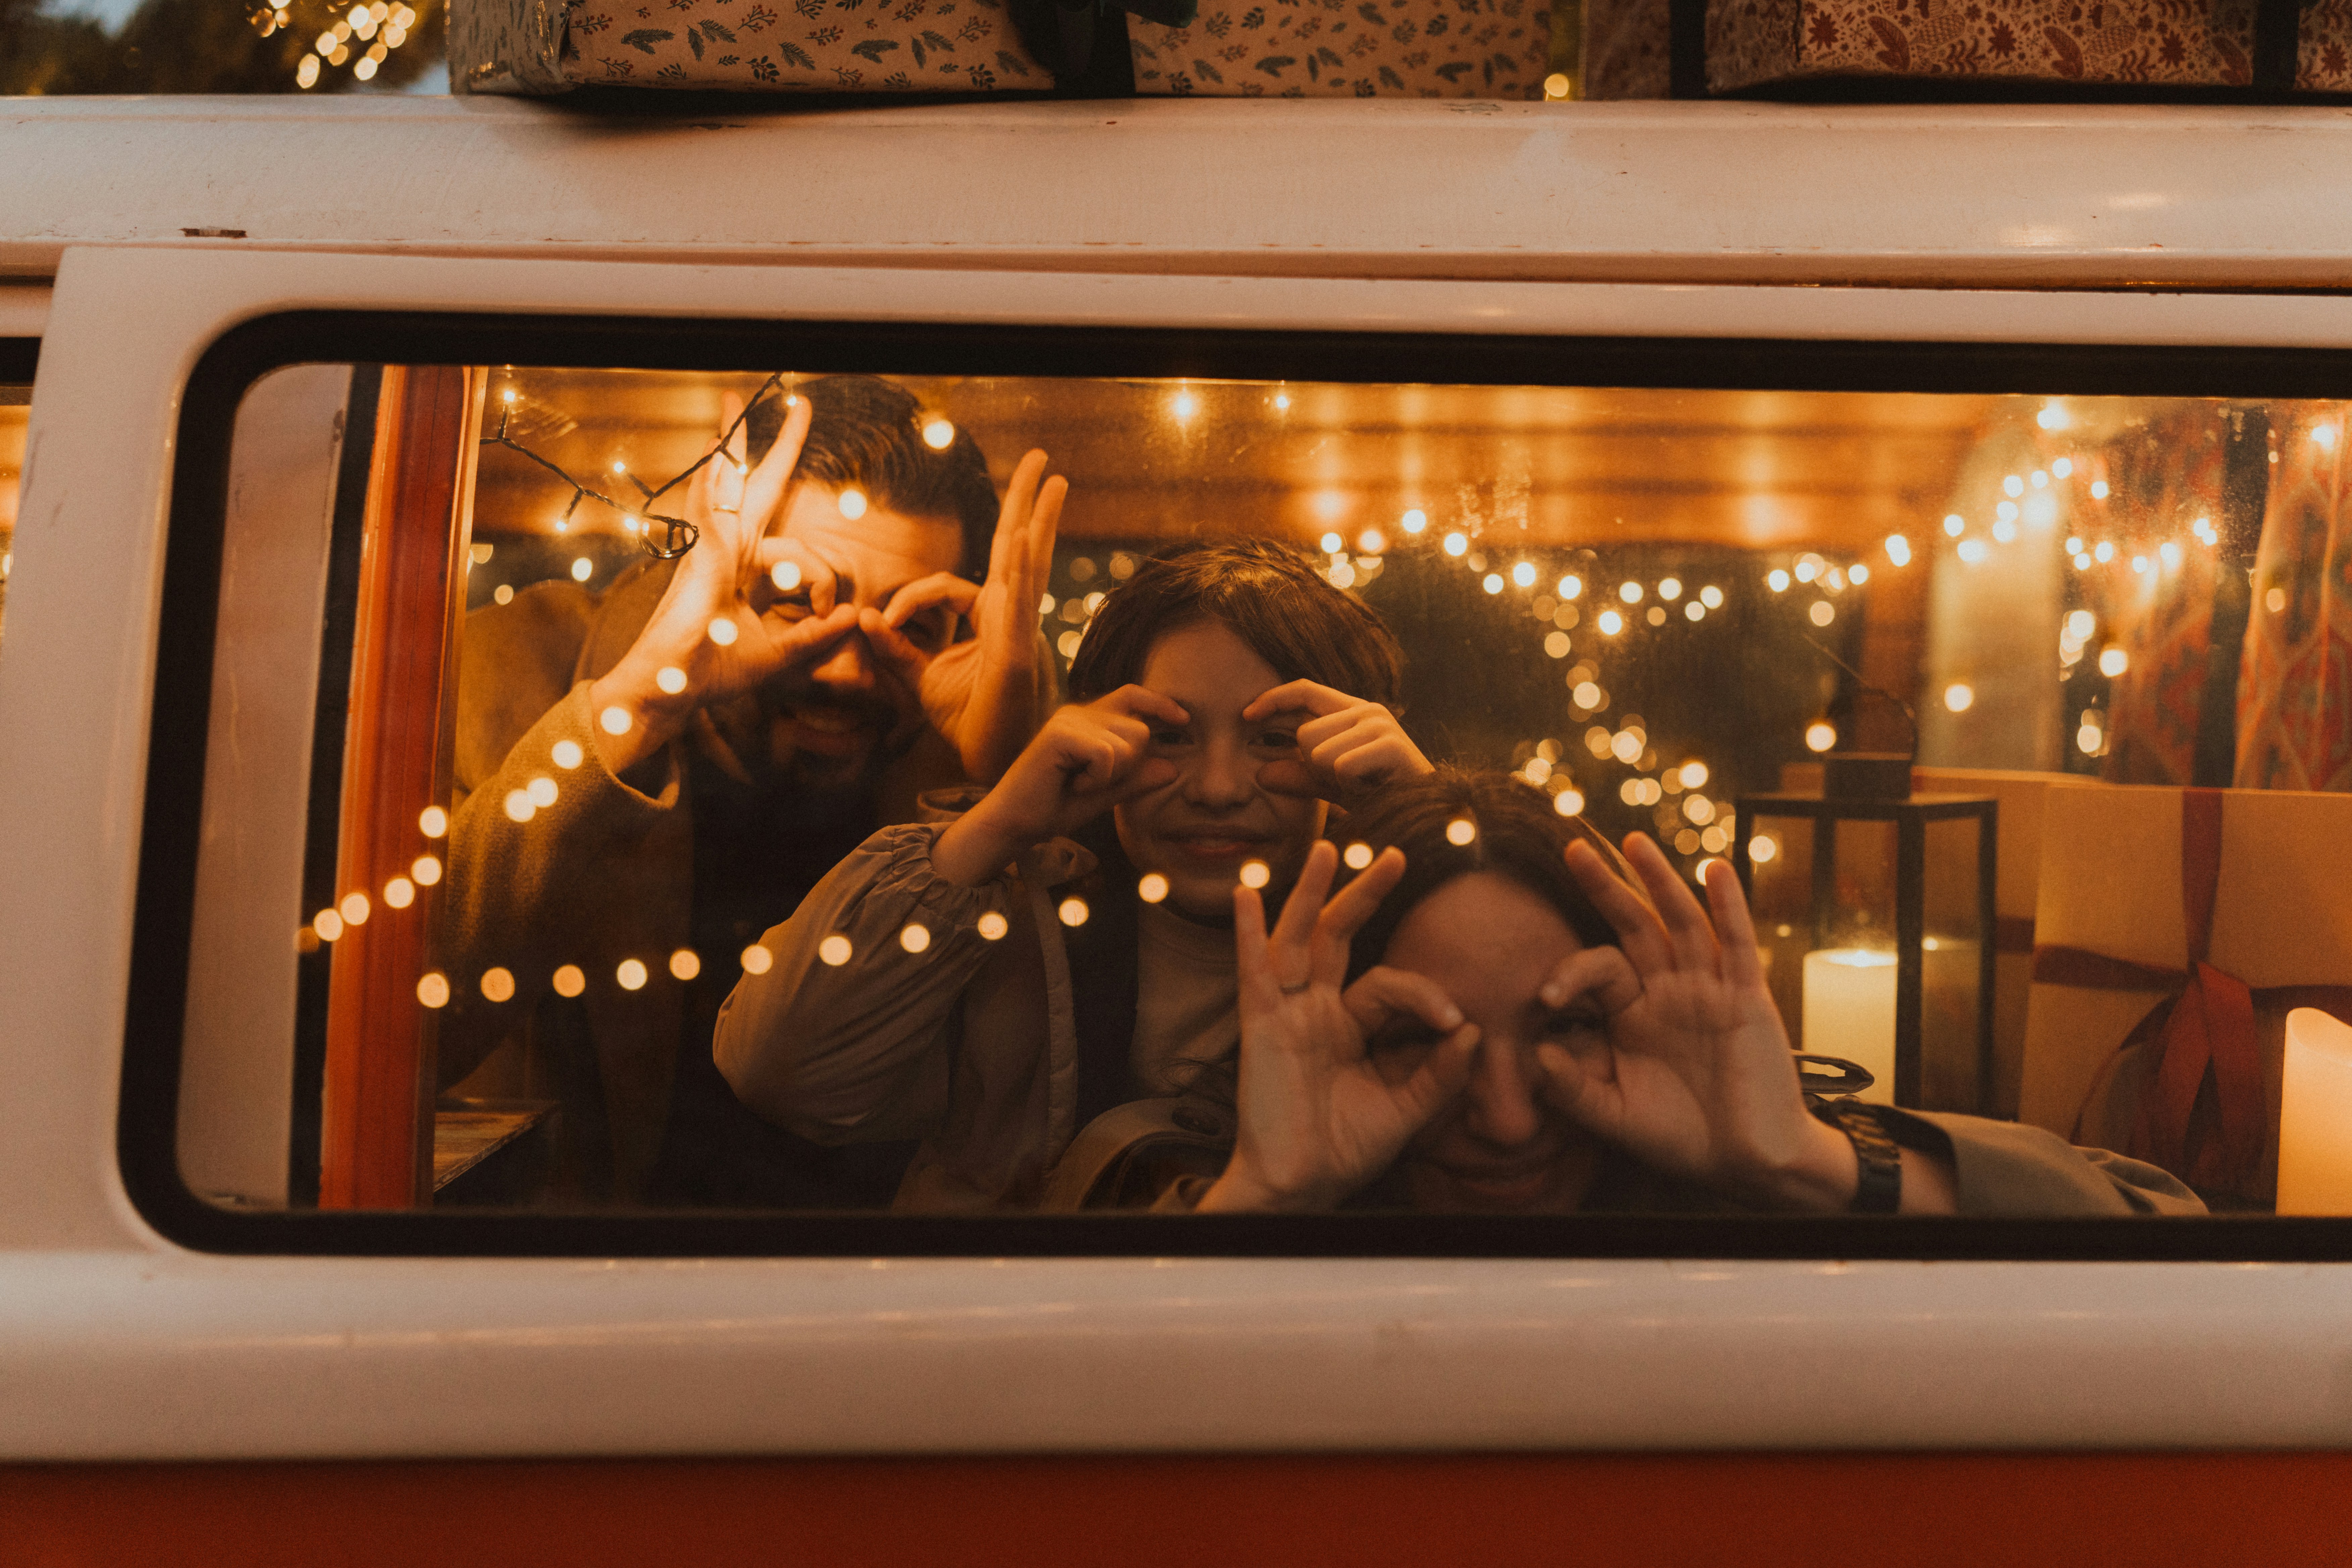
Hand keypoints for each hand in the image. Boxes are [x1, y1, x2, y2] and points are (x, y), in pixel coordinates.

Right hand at [587, 395, 858, 773]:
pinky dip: (712, 483)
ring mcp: (711, 552)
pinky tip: (717, 451)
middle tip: (796, 406)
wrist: (670, 690)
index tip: (827, 613)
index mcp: (746, 572)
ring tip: (733, 404)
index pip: (797, 550)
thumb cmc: (713, 672)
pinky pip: (709, 514)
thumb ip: (815, 636)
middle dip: (776, 449)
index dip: (823, 581)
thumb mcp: (779, 654)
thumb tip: (852, 616)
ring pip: (729, 488)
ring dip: (732, 446)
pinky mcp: (700, 561)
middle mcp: (729, 553)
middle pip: (757, 490)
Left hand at [862, 449, 1064, 783]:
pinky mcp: (1019, 649)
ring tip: (1051, 476)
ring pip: (1029, 562)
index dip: (909, 597)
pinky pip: (1022, 598)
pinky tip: (1031, 532)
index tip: (879, 622)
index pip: (950, 587)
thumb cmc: (968, 725)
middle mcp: (1011, 618)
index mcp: (991, 623)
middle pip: (1018, 549)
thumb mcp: (920, 682)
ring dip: (1038, 516)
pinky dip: (1026, 563)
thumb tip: (862, 619)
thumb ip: (895, 650)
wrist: (992, 765)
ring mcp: (1021, 630)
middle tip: (1042, 460)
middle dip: (1026, 503)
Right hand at [930, 686, 1184, 885]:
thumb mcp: (1105, 794)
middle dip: (1130, 765)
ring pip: (1127, 745)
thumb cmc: (1055, 807)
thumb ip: (1136, 780)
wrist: (1014, 823)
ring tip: (1079, 783)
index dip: (1160, 703)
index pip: (1132, 696)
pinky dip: (1097, 779)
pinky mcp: (1059, 734)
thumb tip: (1173, 768)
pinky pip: (1107, 756)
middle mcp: (1078, 712)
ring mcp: (1068, 720)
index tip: (1184, 720)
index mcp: (1088, 719)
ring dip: (1111, 776)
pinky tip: (1072, 785)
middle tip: (1094, 782)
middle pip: (1140, 730)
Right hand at [1197, 840, 1478, 1212]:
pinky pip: (1254, 973)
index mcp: (1349, 1029)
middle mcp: (1316, 1012)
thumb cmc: (1345, 1152)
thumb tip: (1472, 1028)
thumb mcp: (1405, 1110)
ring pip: (1299, 941)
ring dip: (1313, 895)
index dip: (1425, 994)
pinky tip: (1245, 896)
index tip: (1454, 1020)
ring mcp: (1286, 1016)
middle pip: (1340, 938)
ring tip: (1327, 849)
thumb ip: (1439, 1073)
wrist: (1302, 1188)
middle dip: (1365, 894)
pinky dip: (1248, 933)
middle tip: (1396, 854)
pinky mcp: (1262, 1028)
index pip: (1389, 985)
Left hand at [1246, 680, 1432, 804]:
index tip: (1246, 716)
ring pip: (1318, 752)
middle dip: (1313, 765)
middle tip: (1346, 780)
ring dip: (1331, 777)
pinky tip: (1370, 789)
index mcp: (1352, 712)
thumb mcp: (1332, 787)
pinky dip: (1348, 786)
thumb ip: (1300, 778)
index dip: (1273, 699)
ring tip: (1360, 784)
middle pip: (1305, 733)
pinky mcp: (1391, 745)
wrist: (1423, 817)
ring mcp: (1381, 725)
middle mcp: (1367, 711)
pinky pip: (1340, 767)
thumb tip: (1261, 774)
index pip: (1304, 691)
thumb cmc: (1379, 798)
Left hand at [1533, 835, 1860, 1210]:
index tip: (1544, 998)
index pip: (1597, 969)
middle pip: (1635, 926)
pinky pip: (1737, 944)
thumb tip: (1537, 1056)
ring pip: (1682, 922)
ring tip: (1634, 841)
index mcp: (1633, 1014)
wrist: (1745, 1161)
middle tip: (1574, 847)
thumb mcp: (1616, 1118)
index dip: (1569, 973)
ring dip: (1660, 880)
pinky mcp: (1747, 999)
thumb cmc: (1681, 1138)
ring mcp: (1709, 990)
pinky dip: (1728, 905)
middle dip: (1606, 886)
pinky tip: (1714, 870)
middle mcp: (1669, 991)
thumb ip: (1574, 1091)